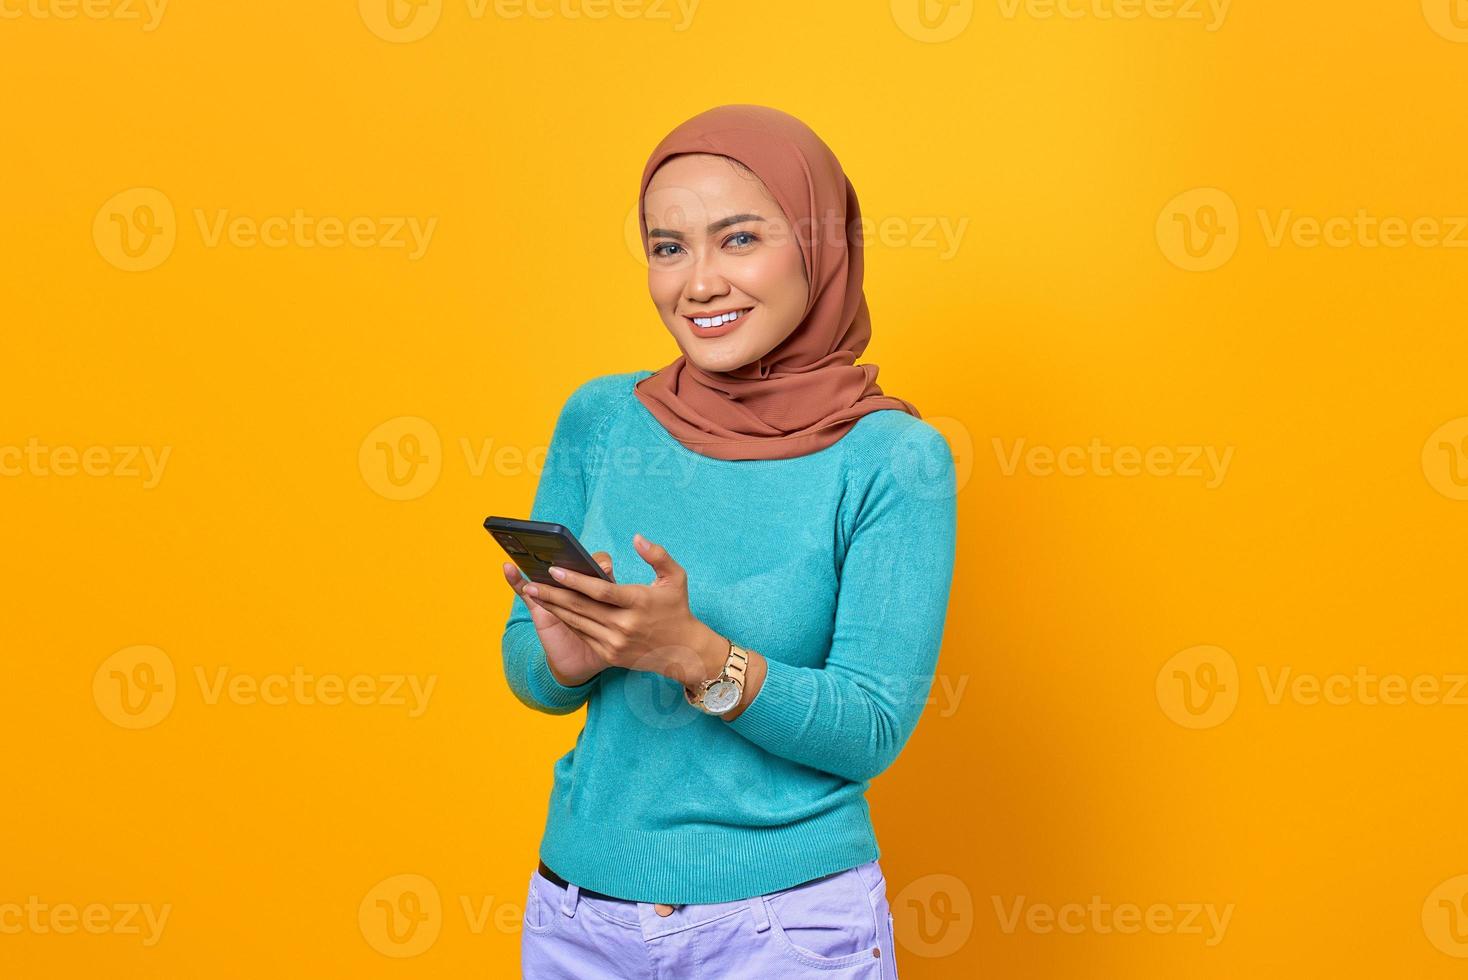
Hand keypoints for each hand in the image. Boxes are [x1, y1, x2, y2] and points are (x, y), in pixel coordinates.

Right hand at [502, 551, 614, 687]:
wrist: (583, 663)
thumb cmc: (608, 640)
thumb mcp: (622, 623)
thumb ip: (625, 601)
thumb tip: (610, 574)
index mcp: (598, 588)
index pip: (599, 565)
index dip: (601, 564)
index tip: (606, 569)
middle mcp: (576, 589)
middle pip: (570, 568)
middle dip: (570, 563)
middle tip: (568, 555)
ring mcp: (557, 596)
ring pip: (548, 578)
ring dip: (538, 564)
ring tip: (530, 547)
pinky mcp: (540, 608)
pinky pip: (525, 592)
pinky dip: (515, 580)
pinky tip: (508, 567)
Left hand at [519, 533, 726, 688]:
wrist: (684, 652)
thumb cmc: (677, 609)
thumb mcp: (676, 577)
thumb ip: (657, 555)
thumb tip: (636, 537)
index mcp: (639, 602)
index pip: (601, 591)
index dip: (575, 580)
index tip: (554, 569)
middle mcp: (625, 625)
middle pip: (581, 607)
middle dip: (553, 594)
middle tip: (530, 581)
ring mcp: (616, 642)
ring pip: (578, 622)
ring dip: (553, 608)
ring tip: (533, 593)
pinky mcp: (610, 655)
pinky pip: (582, 635)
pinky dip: (565, 622)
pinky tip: (551, 610)